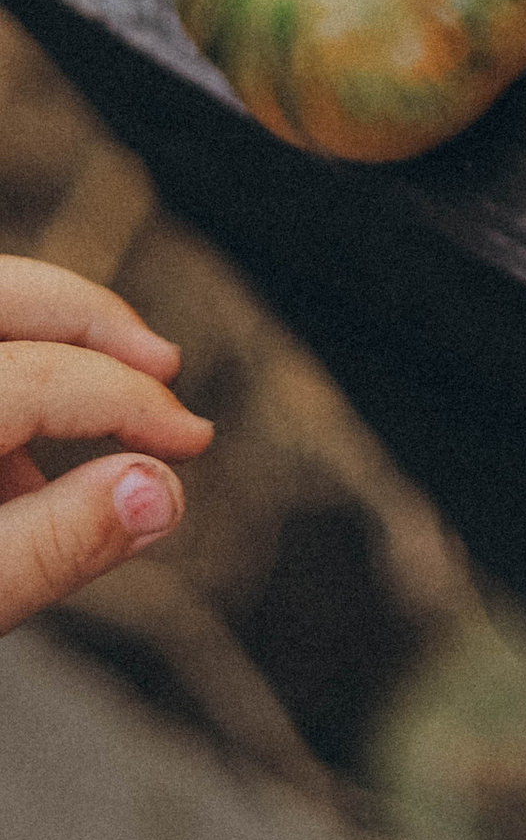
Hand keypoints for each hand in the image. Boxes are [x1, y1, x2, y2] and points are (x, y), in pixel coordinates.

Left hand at [0, 257, 210, 631]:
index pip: (42, 378)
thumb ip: (54, 546)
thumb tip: (160, 491)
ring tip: (91, 422)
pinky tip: (15, 453)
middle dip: (91, 317)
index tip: (193, 443)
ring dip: (48, 340)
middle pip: (2, 293)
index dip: (133, 405)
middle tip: (163, 361)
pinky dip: (7, 367)